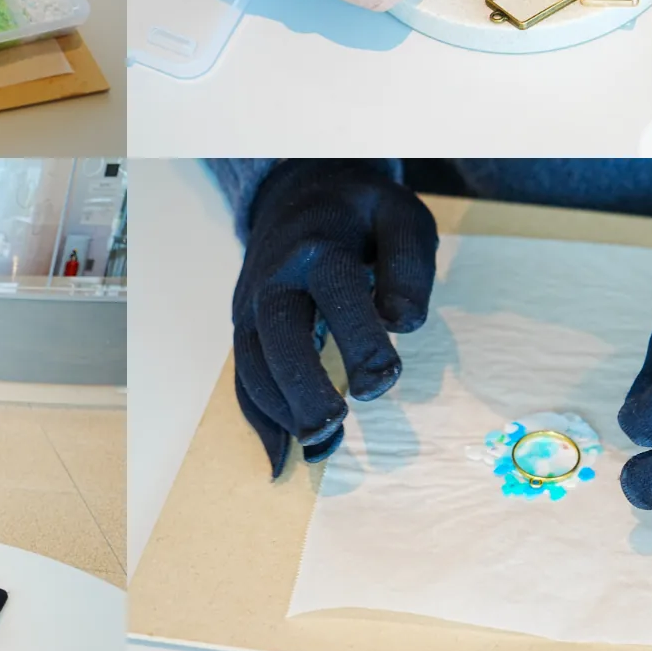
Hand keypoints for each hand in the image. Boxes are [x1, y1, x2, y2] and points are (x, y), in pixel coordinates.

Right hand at [232, 160, 437, 476]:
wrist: (298, 193)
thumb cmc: (361, 213)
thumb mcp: (400, 217)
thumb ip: (409, 265)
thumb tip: (401, 322)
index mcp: (319, 246)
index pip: (336, 294)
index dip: (360, 340)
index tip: (385, 380)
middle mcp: (275, 277)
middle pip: (277, 332)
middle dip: (301, 383)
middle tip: (332, 424)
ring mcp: (252, 304)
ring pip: (252, 361)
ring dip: (279, 409)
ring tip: (319, 448)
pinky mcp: (245, 326)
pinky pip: (243, 376)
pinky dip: (260, 419)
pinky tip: (285, 457)